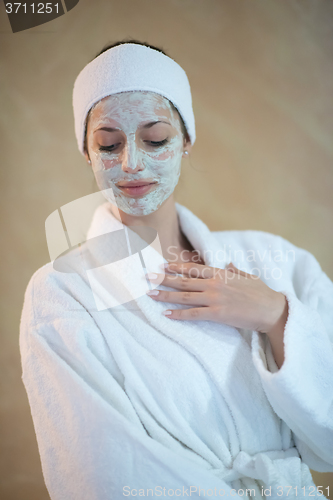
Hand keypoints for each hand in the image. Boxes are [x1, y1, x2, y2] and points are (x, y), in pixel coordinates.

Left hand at [146, 261, 287, 334]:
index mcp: (221, 274)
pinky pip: (193, 314)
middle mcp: (214, 284)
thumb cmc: (262, 293)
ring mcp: (215, 298)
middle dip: (163, 278)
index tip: (162, 266)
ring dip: (165, 295)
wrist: (271, 310)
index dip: (176, 267)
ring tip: (150, 293)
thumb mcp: (248, 276)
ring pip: (184, 296)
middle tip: (147, 276)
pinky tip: (166, 314)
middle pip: (183, 281)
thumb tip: (228, 264)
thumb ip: (235, 270)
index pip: (193, 268)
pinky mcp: (217, 313)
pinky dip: (178, 314)